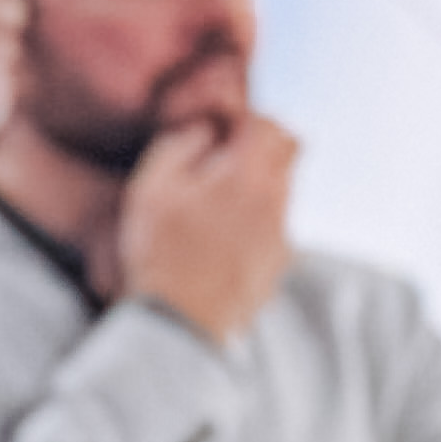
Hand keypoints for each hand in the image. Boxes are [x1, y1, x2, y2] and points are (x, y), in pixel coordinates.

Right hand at [112, 104, 295, 343]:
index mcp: (246, 175)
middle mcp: (274, 201)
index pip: (267, 126)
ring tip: (216, 203)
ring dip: (257, 185)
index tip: (222, 127)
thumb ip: (179, 146)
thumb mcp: (150, 188)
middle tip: (228, 154)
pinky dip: (255, 222)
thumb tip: (204, 130)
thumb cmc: (160, 252)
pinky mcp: (275, 266)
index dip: (245, 119)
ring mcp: (279, 236)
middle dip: (263, 144)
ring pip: (282, 191)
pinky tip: (221, 241)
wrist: (179, 322)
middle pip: (289, 153)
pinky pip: (274, 229)